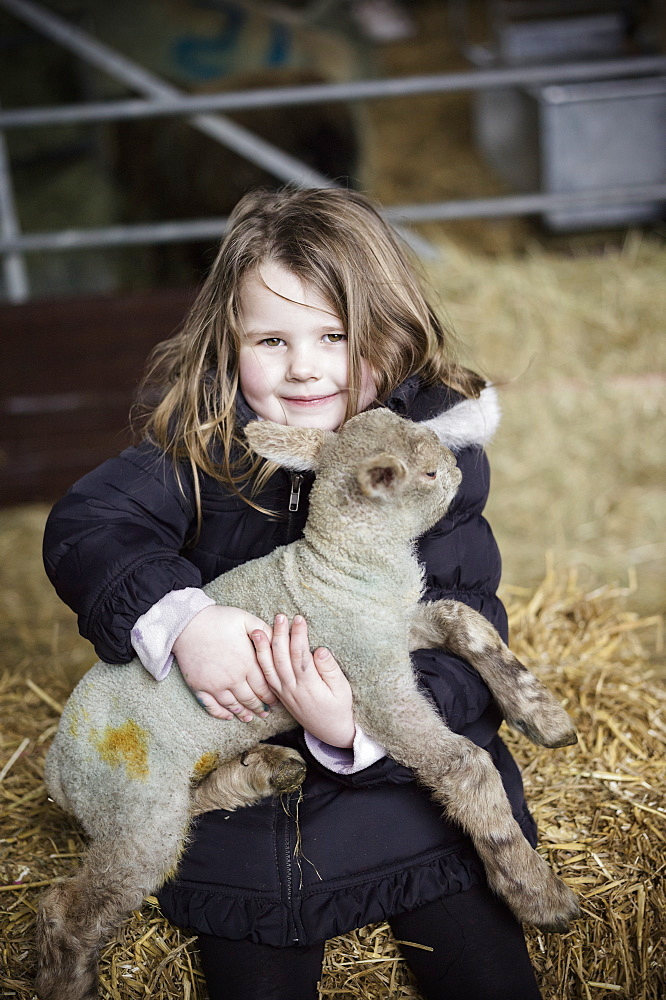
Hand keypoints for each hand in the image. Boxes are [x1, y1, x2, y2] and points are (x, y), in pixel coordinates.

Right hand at [172, 605, 278, 720]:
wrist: (188, 624)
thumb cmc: (219, 619)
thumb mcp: (246, 619)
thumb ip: (265, 631)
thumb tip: (281, 639)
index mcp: (247, 662)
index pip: (264, 686)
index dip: (272, 696)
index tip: (276, 700)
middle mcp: (233, 678)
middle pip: (250, 699)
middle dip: (260, 708)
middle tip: (266, 713)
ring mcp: (215, 685)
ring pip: (233, 706)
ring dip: (243, 714)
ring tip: (250, 718)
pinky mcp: (200, 687)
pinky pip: (212, 706)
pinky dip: (221, 714)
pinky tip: (228, 716)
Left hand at [251, 614, 354, 747]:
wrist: (330, 731)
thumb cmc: (339, 706)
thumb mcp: (343, 689)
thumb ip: (331, 670)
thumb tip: (320, 650)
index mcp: (310, 686)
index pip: (301, 656)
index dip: (299, 636)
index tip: (299, 619)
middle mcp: (293, 689)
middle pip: (282, 659)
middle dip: (280, 636)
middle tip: (280, 617)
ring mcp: (283, 693)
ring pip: (269, 668)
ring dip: (264, 648)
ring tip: (258, 629)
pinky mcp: (279, 695)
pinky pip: (266, 677)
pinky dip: (260, 662)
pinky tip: (257, 649)